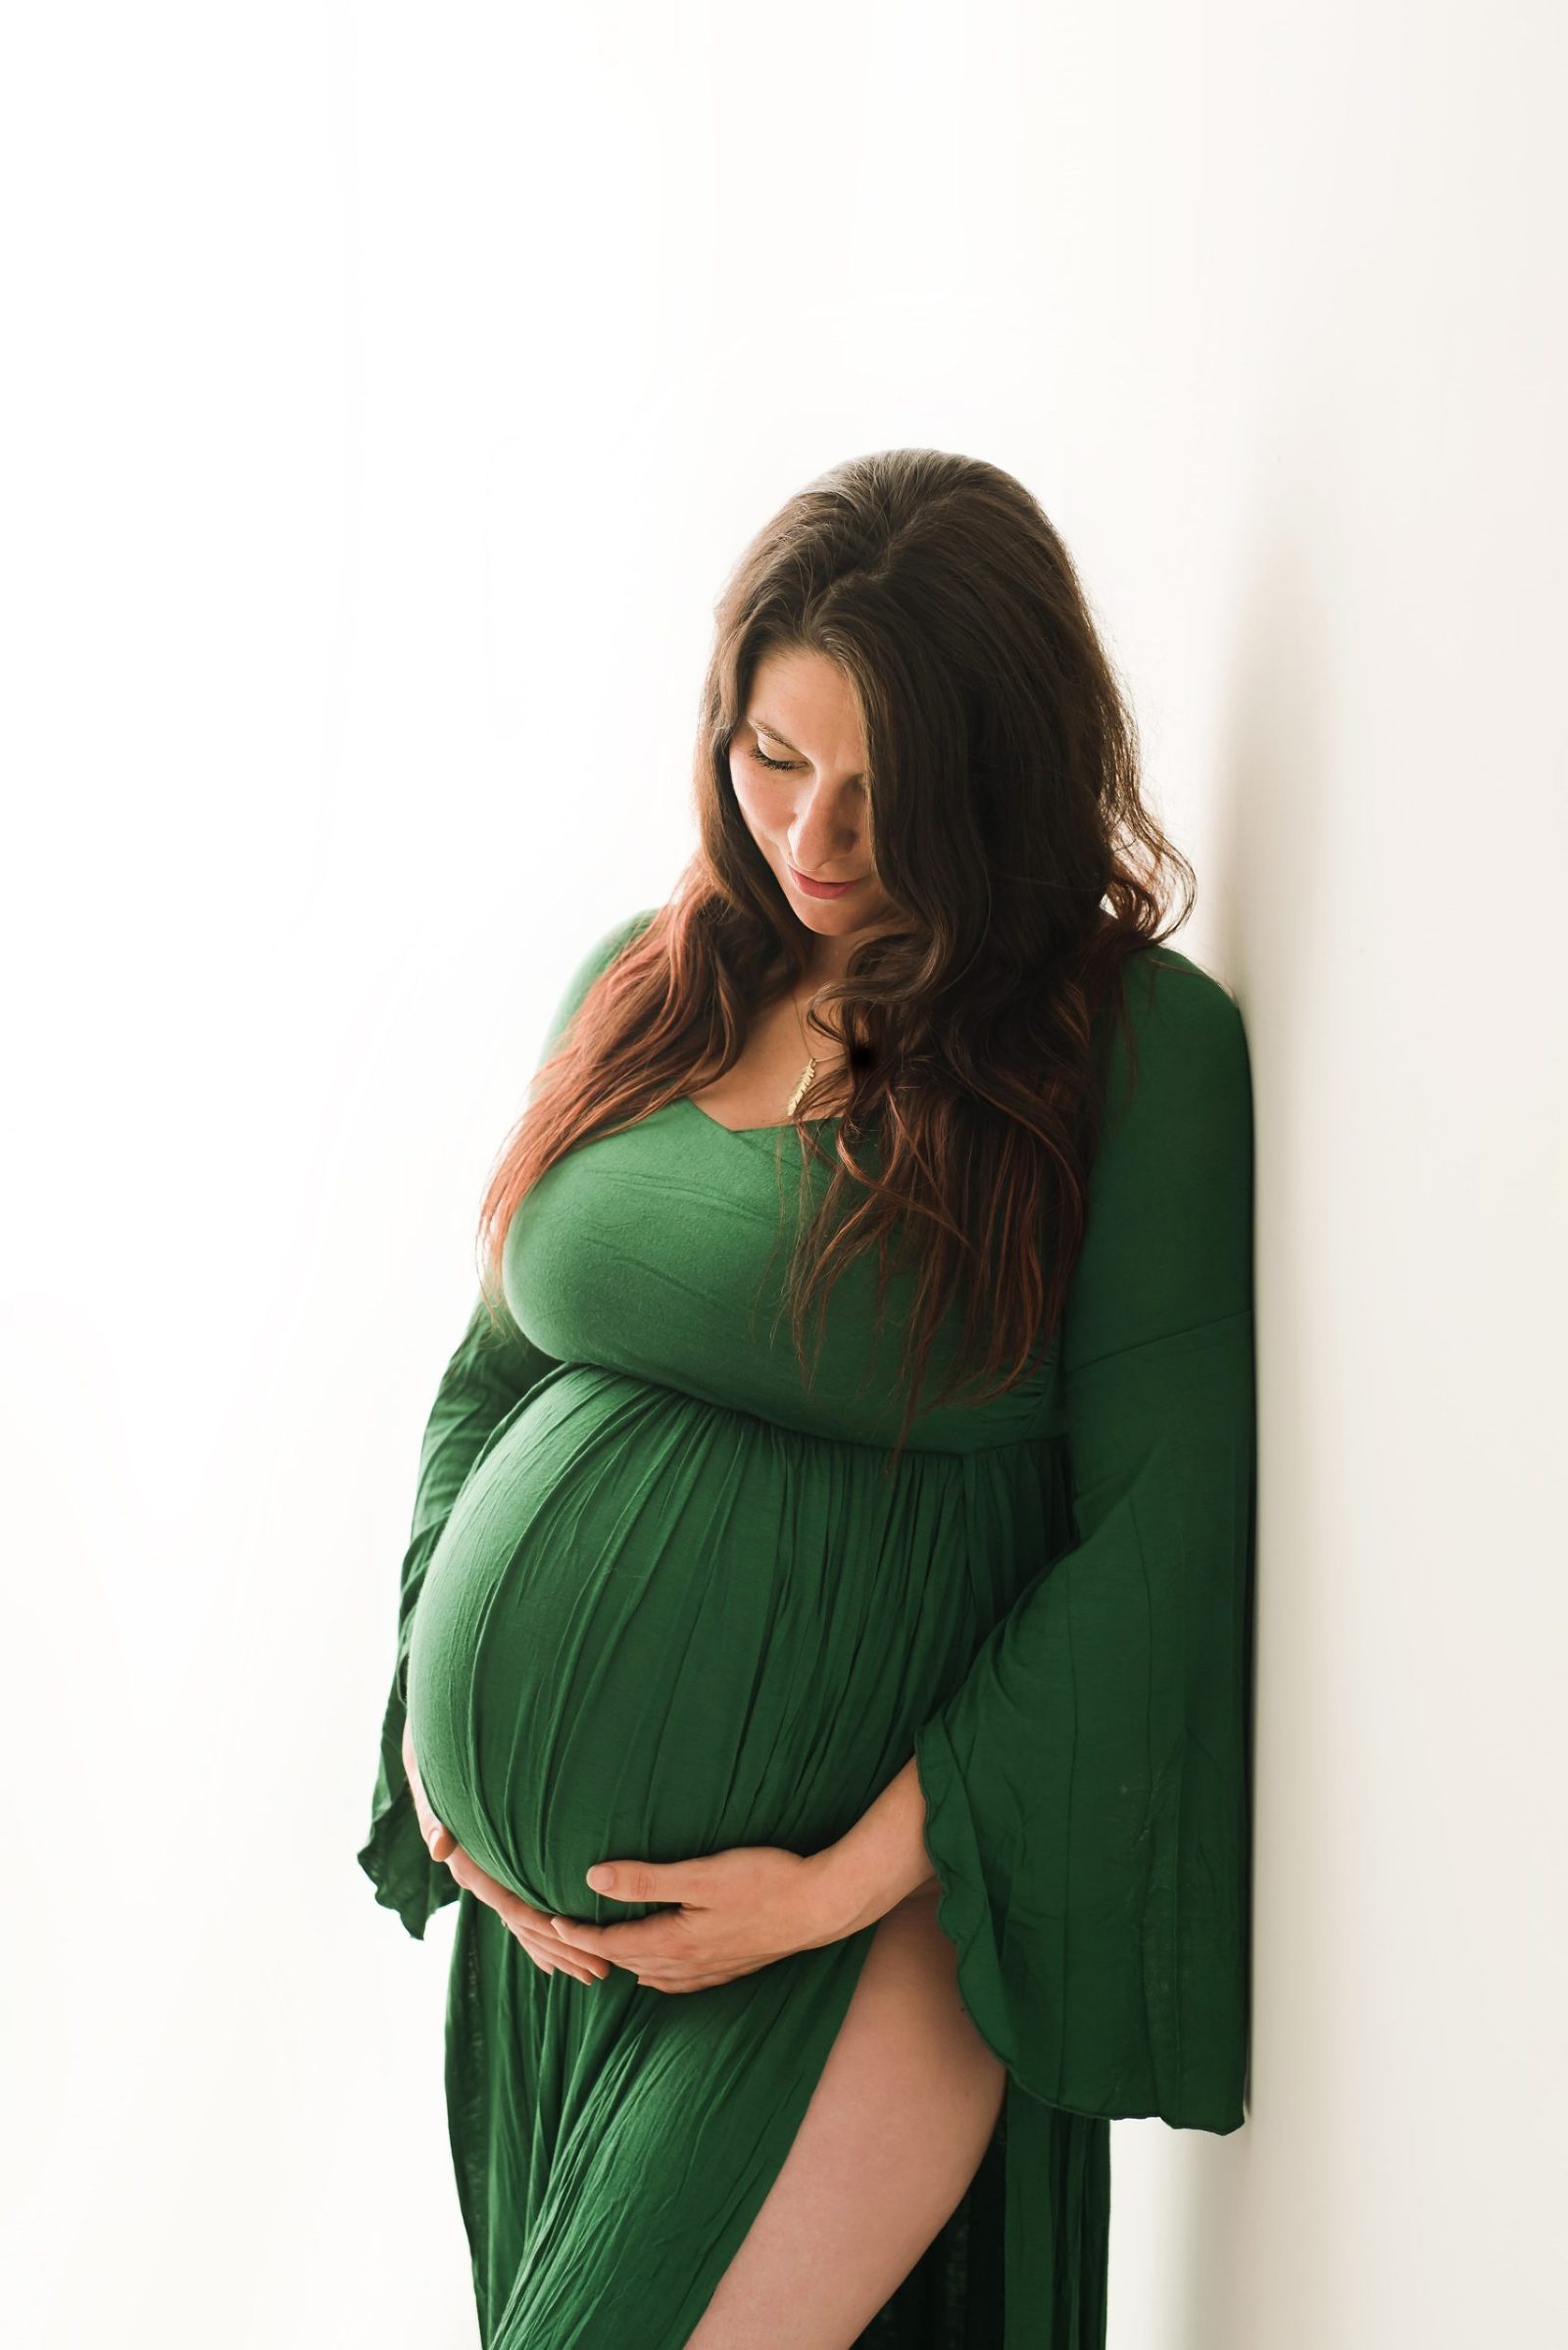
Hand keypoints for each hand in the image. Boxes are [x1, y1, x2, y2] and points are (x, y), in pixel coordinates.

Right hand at [399, 1719, 608, 1986]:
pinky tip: (560, 1959)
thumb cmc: (435, 1766)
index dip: (546, 1933)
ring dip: (560, 1950)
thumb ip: (433, 1817)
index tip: (580, 1951)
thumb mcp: (431, 1786)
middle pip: (527, 1927)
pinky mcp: (499, 1872)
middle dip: (563, 1951)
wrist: (428, 1758)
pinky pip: (522, 1911)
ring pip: (528, 1925)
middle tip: (602, 1973)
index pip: (513, 1908)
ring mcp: (491, 1879)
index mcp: (470, 1868)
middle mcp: (480, 1880)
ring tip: (595, 1972)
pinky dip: (542, 1935)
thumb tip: (439, 1848)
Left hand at [544, 1843, 847, 1993]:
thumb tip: (593, 1879)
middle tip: (565, 1936)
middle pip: (628, 1963)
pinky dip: (657, 1974)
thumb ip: (647, 1879)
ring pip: (652, 1974)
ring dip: (624, 1962)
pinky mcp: (731, 1966)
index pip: (612, 1946)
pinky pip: (680, 1981)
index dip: (578, 1936)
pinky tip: (657, 1970)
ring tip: (602, 1950)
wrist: (823, 1906)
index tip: (550, 1923)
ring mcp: (711, 1970)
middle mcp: (688, 1965)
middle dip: (594, 1952)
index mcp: (675, 1943)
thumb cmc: (765, 1882)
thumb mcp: (701, 1874)